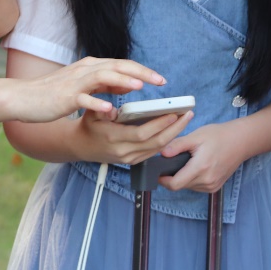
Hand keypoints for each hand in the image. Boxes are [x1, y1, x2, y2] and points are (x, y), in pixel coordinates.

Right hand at [7, 57, 164, 122]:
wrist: (22, 98)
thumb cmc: (53, 94)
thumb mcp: (82, 85)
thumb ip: (104, 83)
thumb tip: (128, 84)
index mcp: (90, 67)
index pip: (121, 64)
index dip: (142, 70)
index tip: (160, 78)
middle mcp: (84, 70)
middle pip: (116, 66)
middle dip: (140, 72)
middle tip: (160, 80)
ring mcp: (74, 82)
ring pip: (102, 76)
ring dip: (122, 81)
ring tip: (139, 86)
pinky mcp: (64, 97)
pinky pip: (83, 98)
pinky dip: (97, 103)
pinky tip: (110, 110)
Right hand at [76, 108, 194, 165]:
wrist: (82, 146)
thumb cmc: (89, 125)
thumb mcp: (91, 113)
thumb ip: (102, 109)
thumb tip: (113, 108)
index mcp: (114, 138)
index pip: (142, 134)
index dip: (159, 125)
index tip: (173, 113)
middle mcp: (124, 152)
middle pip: (155, 143)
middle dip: (175, 129)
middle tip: (188, 114)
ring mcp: (129, 158)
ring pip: (158, 149)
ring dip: (174, 134)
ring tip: (185, 119)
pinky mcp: (133, 161)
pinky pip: (154, 151)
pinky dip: (167, 140)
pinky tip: (175, 129)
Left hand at [157, 121, 249, 192]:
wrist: (240, 141)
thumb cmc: (219, 136)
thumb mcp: (196, 136)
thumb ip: (178, 145)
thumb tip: (161, 153)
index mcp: (200, 168)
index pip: (175, 184)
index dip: (163, 180)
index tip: (159, 171)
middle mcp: (206, 181)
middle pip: (180, 185)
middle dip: (173, 176)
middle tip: (173, 161)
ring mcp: (212, 186)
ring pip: (188, 187)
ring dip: (183, 177)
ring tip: (187, 162)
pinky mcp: (215, 187)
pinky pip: (197, 187)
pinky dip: (192, 179)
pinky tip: (196, 166)